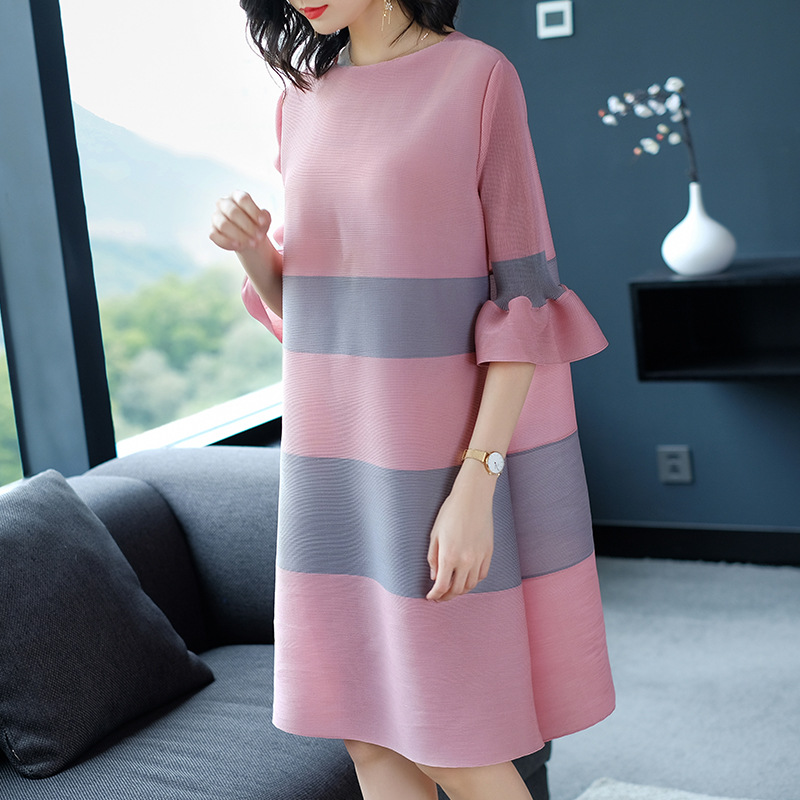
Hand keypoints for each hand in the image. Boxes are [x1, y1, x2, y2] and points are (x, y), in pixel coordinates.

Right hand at [209, 190, 271, 253]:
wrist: (249, 237)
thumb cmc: (256, 224)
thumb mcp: (264, 220)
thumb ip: (265, 217)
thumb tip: (263, 218)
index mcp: (237, 196)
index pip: (243, 199)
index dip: (253, 211)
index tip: (263, 223)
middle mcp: (224, 203)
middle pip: (233, 212)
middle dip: (247, 226)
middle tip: (259, 238)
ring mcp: (216, 217)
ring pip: (224, 225)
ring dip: (239, 235)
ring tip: (252, 244)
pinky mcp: (212, 231)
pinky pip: (216, 236)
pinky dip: (227, 242)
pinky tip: (239, 246)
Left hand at [426, 461, 494, 601]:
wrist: (473, 499)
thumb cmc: (450, 513)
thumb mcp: (434, 535)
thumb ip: (433, 558)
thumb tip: (435, 577)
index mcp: (448, 556)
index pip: (441, 586)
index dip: (435, 595)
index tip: (430, 597)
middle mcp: (465, 561)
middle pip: (457, 589)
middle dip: (446, 596)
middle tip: (440, 597)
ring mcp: (479, 558)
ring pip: (471, 585)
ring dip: (461, 590)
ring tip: (453, 589)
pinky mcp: (489, 553)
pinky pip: (482, 575)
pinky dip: (474, 581)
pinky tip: (467, 579)